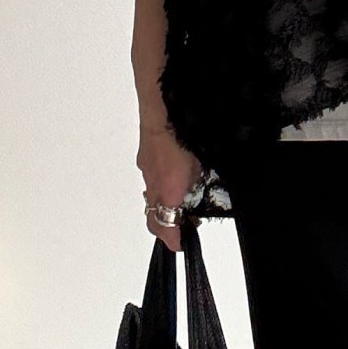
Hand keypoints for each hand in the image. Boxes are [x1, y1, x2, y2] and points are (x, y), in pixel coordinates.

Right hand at [137, 118, 201, 251]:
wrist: (165, 104)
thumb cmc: (186, 132)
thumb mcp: (202, 162)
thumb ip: (199, 181)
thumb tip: (197, 191)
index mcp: (169, 188)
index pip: (164, 226)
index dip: (172, 239)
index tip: (179, 244)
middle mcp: (153, 182)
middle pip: (154, 215)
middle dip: (167, 223)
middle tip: (183, 224)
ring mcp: (146, 168)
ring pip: (152, 195)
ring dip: (163, 201)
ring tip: (181, 196)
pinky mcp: (145, 156)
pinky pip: (151, 176)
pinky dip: (160, 181)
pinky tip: (175, 170)